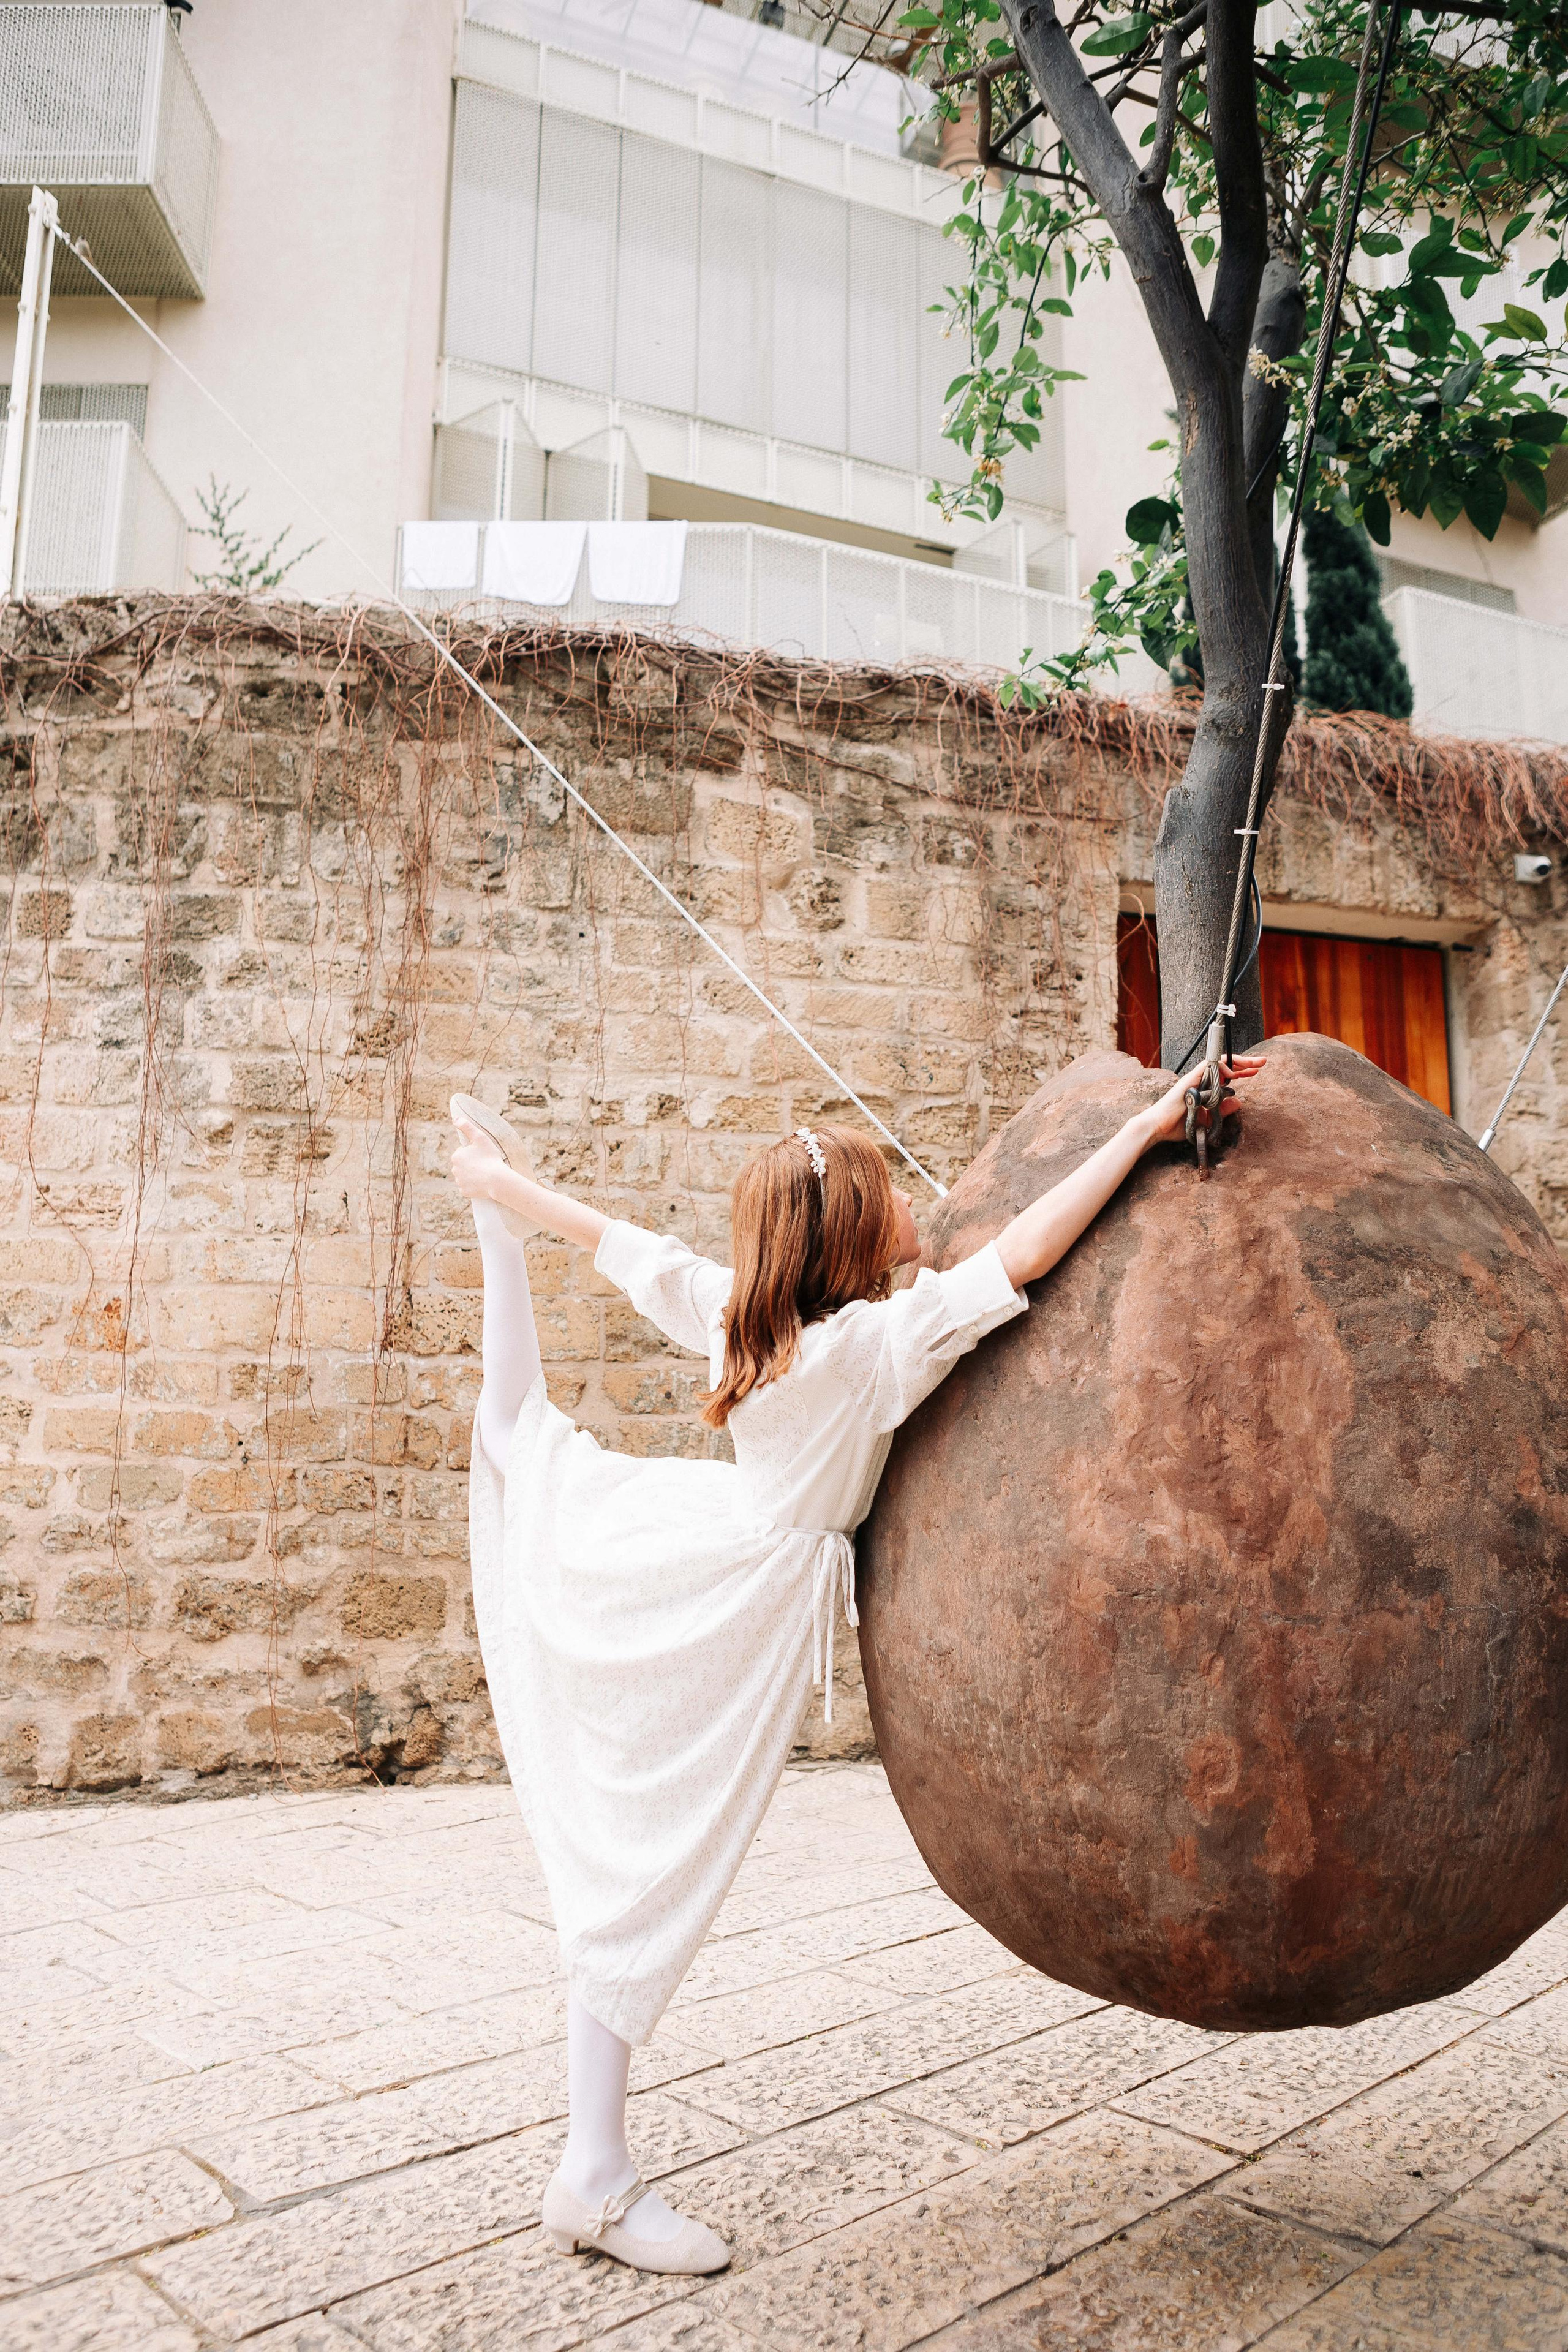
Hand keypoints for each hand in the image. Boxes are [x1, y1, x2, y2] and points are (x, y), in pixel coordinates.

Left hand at [450, 1116, 506, 1202]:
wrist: (497, 1179)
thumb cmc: (490, 1157)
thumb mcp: (480, 1138)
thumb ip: (467, 1126)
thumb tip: (455, 1118)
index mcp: (456, 1156)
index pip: (463, 1153)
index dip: (474, 1153)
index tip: (483, 1155)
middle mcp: (454, 1169)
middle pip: (464, 1165)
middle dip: (472, 1164)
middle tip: (485, 1164)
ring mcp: (459, 1182)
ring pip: (465, 1176)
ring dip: (472, 1174)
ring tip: (485, 1173)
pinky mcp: (464, 1192)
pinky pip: (468, 1187)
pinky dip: (474, 1185)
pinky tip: (482, 1183)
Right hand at [1142, 1055, 1266, 1147]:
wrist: (1158, 1127)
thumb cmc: (1178, 1124)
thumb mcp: (1207, 1119)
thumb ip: (1222, 1110)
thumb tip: (1238, 1101)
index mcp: (1204, 1088)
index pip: (1226, 1076)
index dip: (1242, 1073)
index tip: (1255, 1072)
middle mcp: (1201, 1080)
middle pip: (1226, 1065)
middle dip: (1246, 1063)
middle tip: (1263, 1061)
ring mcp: (1195, 1078)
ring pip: (1219, 1062)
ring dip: (1239, 1062)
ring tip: (1255, 1064)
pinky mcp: (1190, 1079)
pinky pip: (1208, 1066)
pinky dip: (1222, 1068)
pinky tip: (1233, 1075)